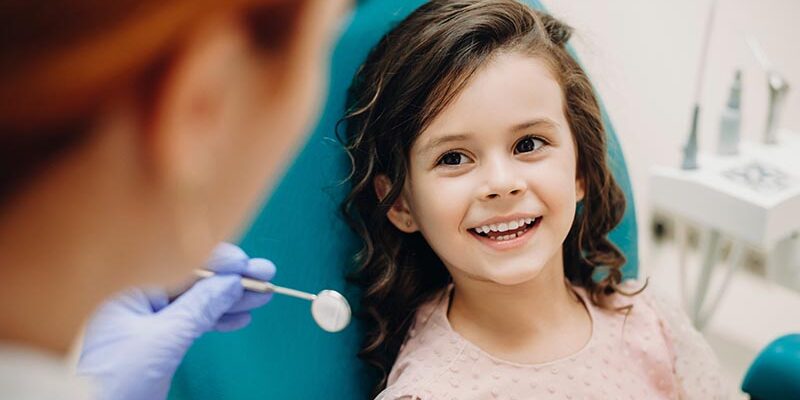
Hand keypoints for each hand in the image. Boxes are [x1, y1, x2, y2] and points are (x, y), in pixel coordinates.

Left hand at [77, 242, 274, 399]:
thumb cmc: (109, 381)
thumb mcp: (162, 340)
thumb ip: (199, 308)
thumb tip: (231, 282)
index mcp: (125, 286)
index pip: (179, 261)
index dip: (219, 261)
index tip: (248, 265)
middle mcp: (133, 297)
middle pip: (192, 279)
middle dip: (231, 280)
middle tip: (265, 276)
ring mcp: (143, 318)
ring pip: (195, 301)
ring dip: (229, 300)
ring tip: (261, 296)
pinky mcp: (152, 340)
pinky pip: (189, 321)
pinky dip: (215, 320)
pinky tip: (239, 317)